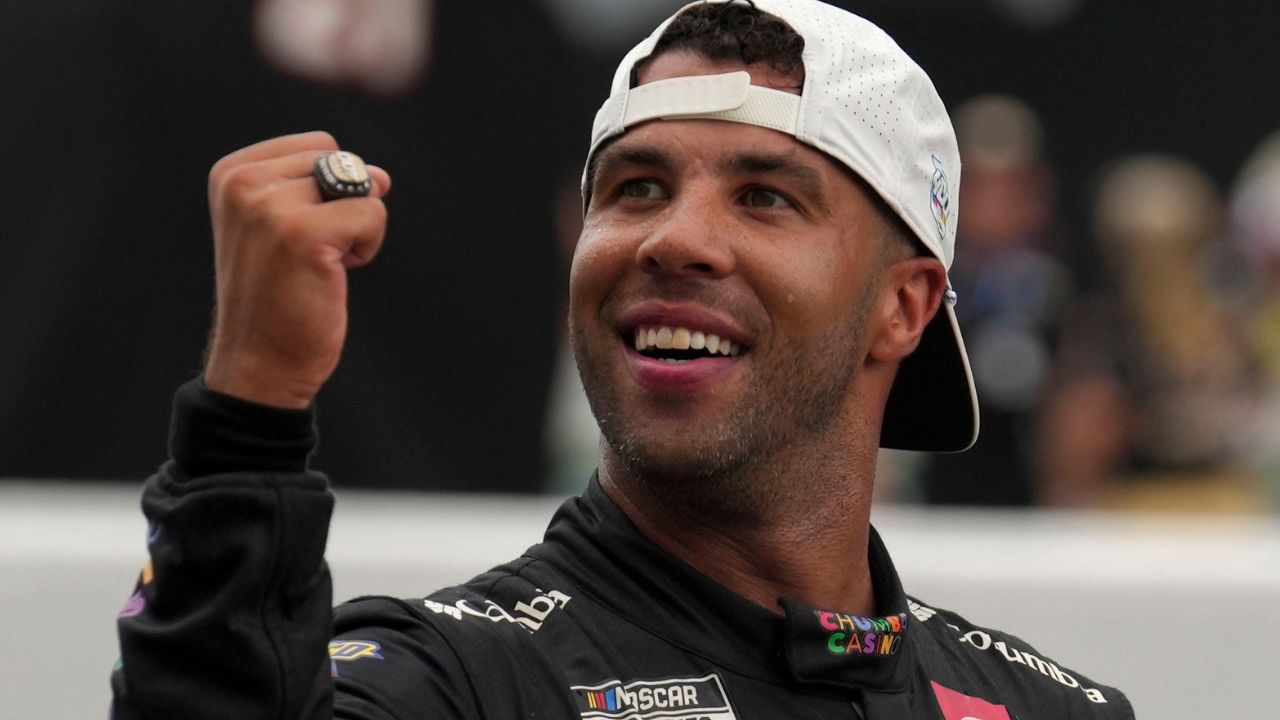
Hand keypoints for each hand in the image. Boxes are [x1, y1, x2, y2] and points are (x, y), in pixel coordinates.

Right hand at [202, 131, 391, 408]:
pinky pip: (372, 213)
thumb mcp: (289, 225)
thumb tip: (380, 176)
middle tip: (310, 254)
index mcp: (232, 173)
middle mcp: (243, 182)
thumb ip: (326, 187)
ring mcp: (270, 206)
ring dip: (357, 228)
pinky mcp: (303, 234)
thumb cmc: (280, 296)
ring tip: (319, 265)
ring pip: (360, 186)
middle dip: (343, 206)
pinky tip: (333, 274)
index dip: (328, 190)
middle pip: (340, 160)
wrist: (259, 362)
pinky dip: (367, 246)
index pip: (318, 145)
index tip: (295, 235)